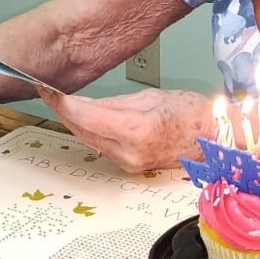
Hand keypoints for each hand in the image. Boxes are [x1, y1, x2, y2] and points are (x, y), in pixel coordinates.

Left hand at [37, 87, 214, 172]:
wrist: (213, 140)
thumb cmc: (191, 115)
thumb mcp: (150, 97)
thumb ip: (113, 103)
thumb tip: (82, 105)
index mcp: (135, 130)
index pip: (84, 116)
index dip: (61, 103)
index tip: (46, 90)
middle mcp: (129, 152)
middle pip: (82, 131)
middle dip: (64, 111)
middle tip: (50, 94)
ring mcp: (129, 164)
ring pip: (89, 140)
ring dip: (76, 123)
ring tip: (65, 103)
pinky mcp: (130, 168)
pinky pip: (102, 147)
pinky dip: (91, 132)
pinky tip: (87, 119)